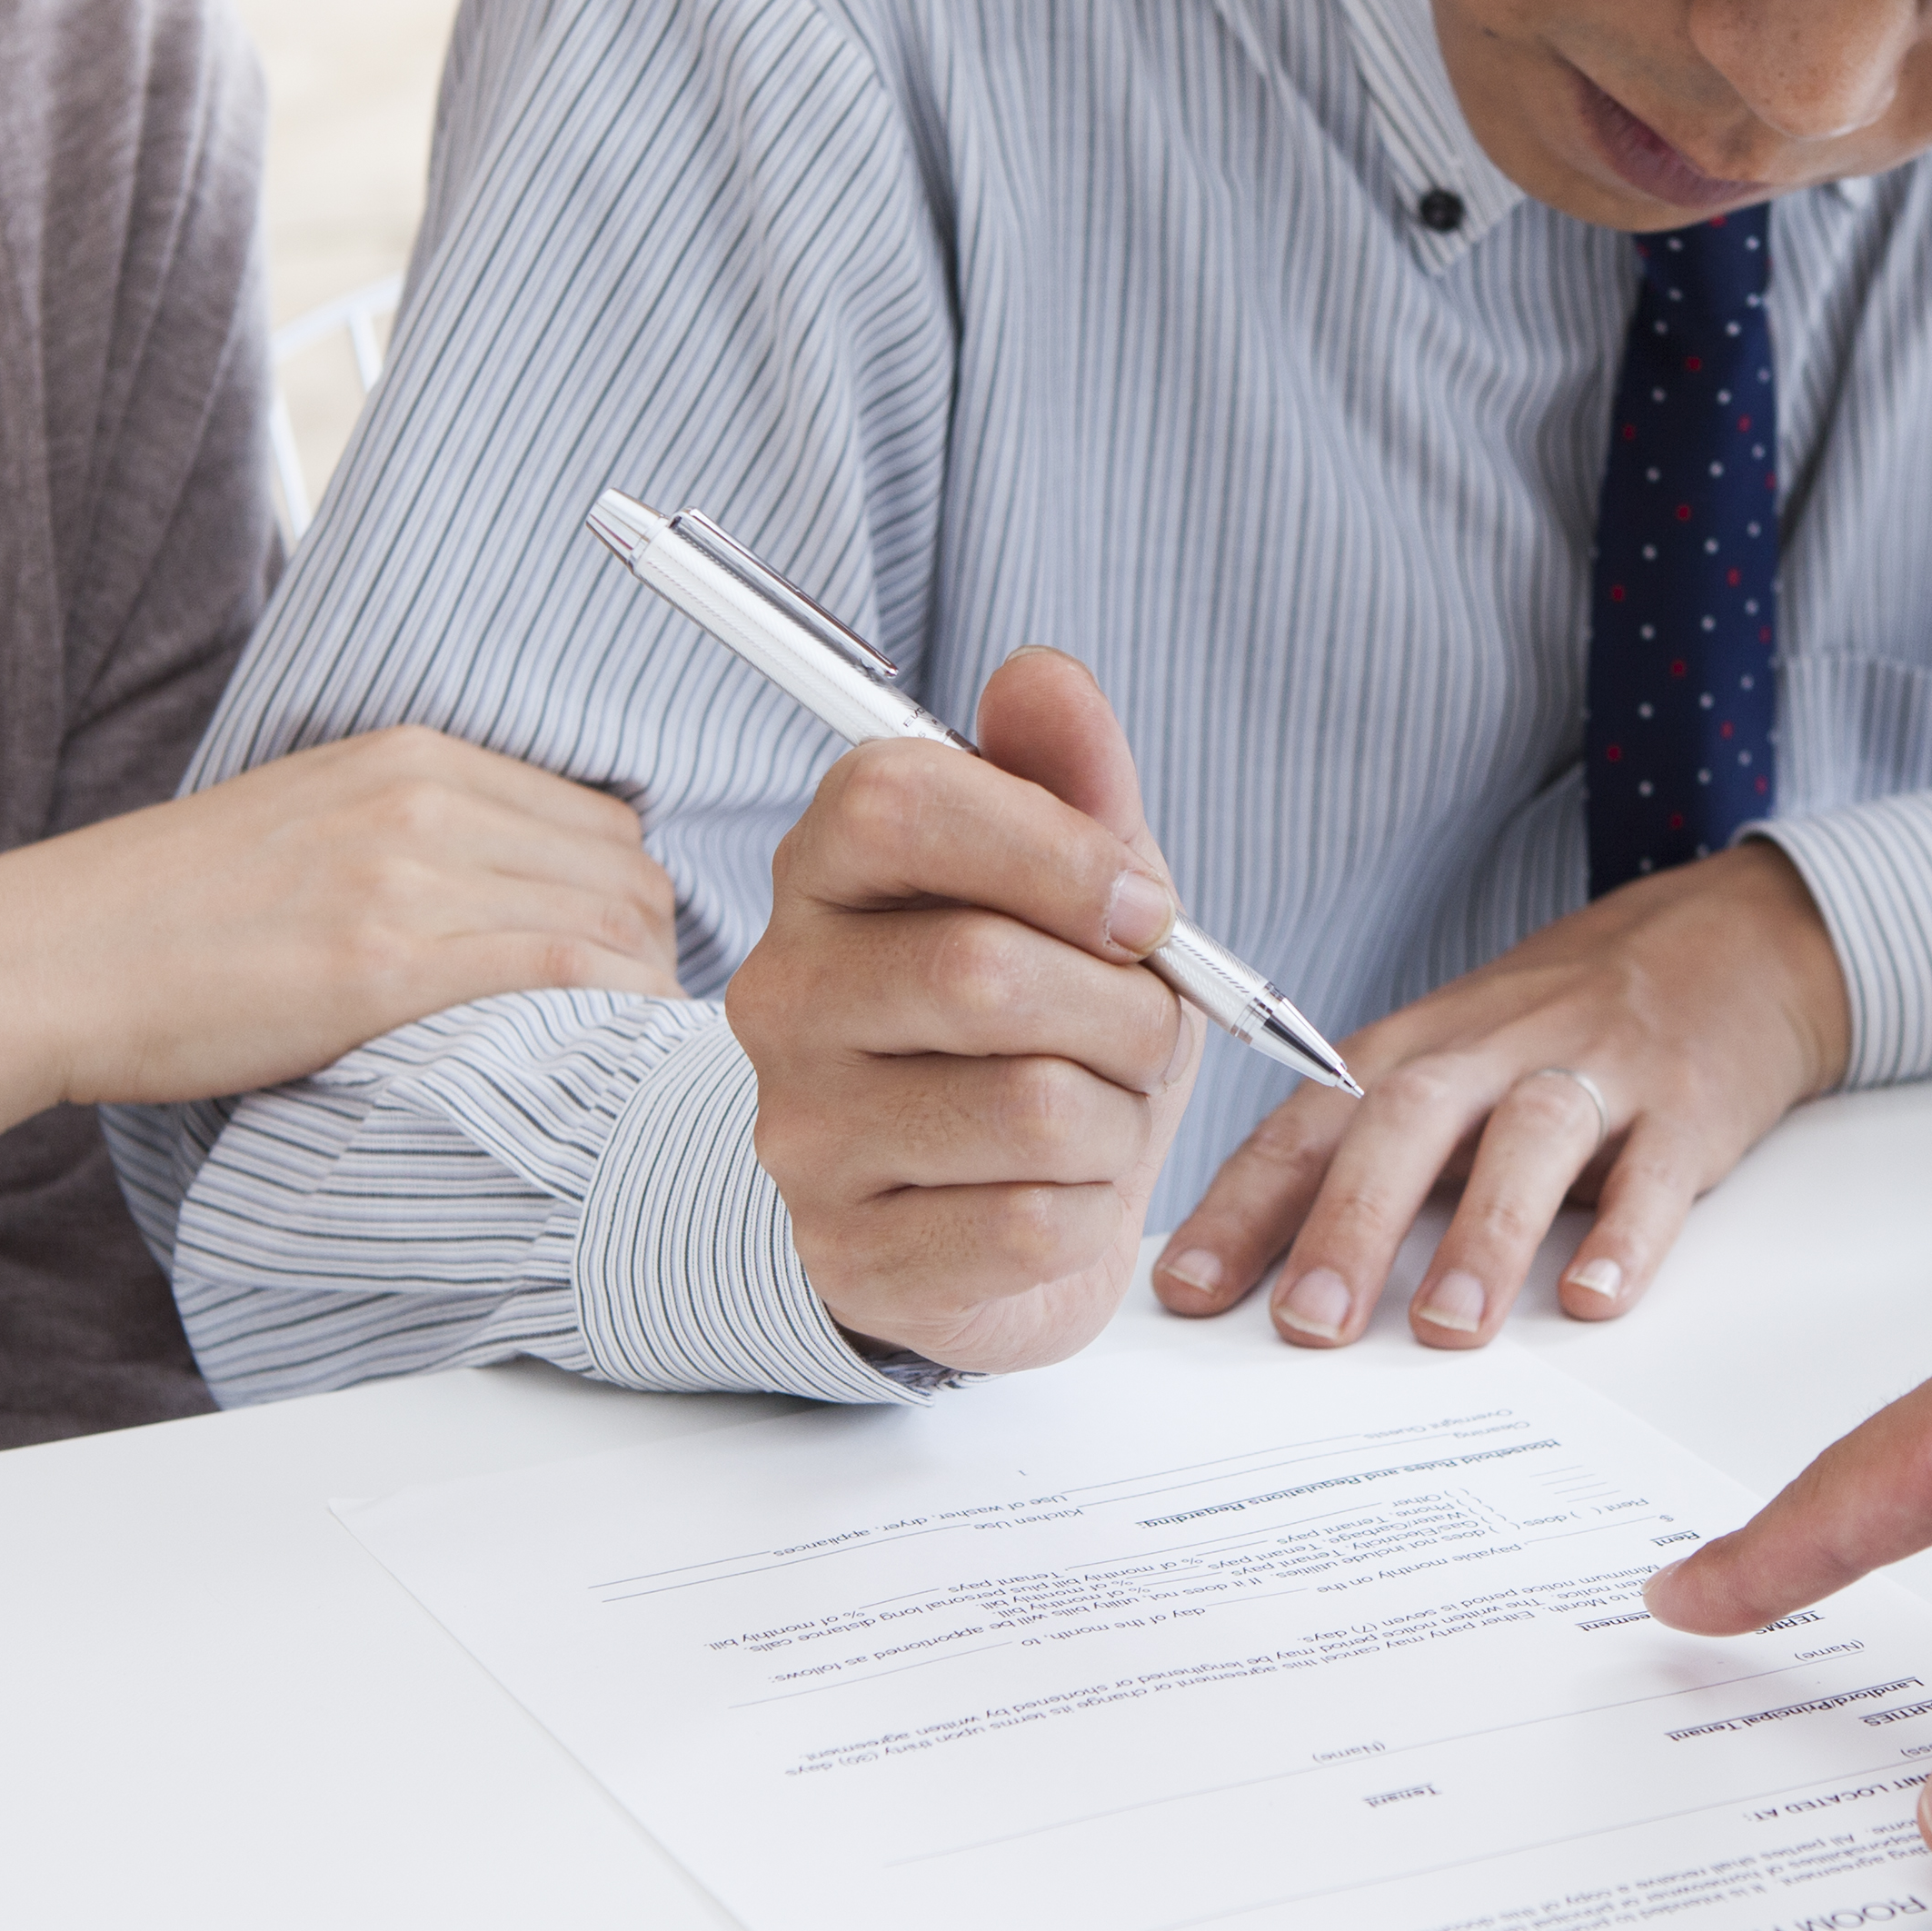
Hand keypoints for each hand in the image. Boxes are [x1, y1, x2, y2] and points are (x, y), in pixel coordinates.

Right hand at [0, 723, 683, 1111]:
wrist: (44, 959)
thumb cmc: (162, 915)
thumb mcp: (306, 828)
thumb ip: (408, 839)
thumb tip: (503, 895)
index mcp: (408, 755)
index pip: (595, 817)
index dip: (630, 898)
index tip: (626, 962)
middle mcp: (421, 797)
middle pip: (622, 866)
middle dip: (655, 947)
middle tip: (641, 1022)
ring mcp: (406, 874)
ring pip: (611, 917)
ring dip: (645, 990)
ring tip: (627, 1053)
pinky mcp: (384, 959)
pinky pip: (562, 969)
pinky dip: (611, 1012)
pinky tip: (605, 1055)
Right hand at [731, 649, 1202, 1374]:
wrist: (991, 1223)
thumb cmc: (1045, 1032)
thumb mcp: (1079, 893)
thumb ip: (1070, 779)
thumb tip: (1042, 677)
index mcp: (825, 873)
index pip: (896, 803)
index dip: (1054, 847)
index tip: (1141, 905)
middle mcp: (781, 994)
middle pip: (979, 970)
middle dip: (1126, 1010)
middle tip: (1150, 1031)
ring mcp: (800, 1132)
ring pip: (1029, 1107)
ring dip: (1122, 1118)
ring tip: (1105, 1117)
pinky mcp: (848, 1254)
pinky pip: (1032, 1224)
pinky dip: (1093, 1212)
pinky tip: (1062, 1198)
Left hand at [1152, 841, 1846, 1351]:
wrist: (1728, 941)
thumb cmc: (1560, 1027)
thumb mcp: (1452, 1061)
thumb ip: (1369, 1150)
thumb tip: (1257, 1272)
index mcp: (1416, 1049)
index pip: (1309, 1123)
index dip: (1244, 1204)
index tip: (1188, 1291)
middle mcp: (1492, 1051)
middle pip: (1407, 1121)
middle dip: (1351, 1224)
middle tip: (1309, 1327)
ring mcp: (1596, 1068)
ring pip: (1529, 1136)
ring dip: (1483, 1234)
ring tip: (1446, 1330)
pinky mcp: (1689, 1103)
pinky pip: (1658, 1167)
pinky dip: (1628, 1232)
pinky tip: (1595, 1298)